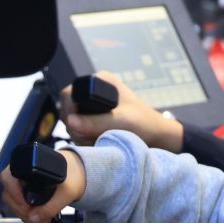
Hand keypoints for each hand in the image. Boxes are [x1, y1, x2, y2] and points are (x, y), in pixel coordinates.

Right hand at [0, 148, 85, 222]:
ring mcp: (21, 180)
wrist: (79, 171)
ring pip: (11, 200)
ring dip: (23, 214)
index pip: (8, 178)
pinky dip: (26, 212)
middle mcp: (21, 169)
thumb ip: (52, 207)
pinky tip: (39, 217)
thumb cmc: (74, 174)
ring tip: (41, 220)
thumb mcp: (67, 192)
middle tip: (37, 219)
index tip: (27, 208)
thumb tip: (34, 219)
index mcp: (28, 162)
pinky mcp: (24, 188)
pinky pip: (18, 202)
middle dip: (21, 210)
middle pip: (8, 193)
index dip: (15, 196)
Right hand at [61, 71, 183, 150]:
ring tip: (98, 139)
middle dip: (76, 127)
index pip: (69, 93)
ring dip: (80, 135)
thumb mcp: (121, 122)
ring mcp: (92, 105)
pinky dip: (84, 139)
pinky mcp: (93, 118)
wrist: (156, 135)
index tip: (79, 125)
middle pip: (67, 109)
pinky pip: (78, 130)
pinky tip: (97, 141)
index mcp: (100, 81)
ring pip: (71, 123)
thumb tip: (70, 121)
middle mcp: (93, 90)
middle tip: (91, 136)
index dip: (70, 110)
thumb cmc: (144, 123)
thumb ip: (95, 122)